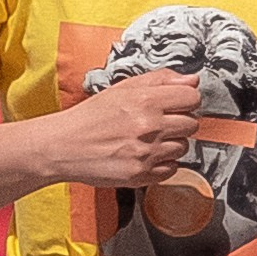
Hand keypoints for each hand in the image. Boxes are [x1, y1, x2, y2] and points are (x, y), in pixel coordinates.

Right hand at [56, 69, 208, 189]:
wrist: (63, 146)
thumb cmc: (91, 116)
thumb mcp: (123, 88)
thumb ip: (160, 80)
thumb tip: (192, 80)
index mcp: (146, 100)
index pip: (193, 98)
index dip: (185, 100)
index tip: (175, 104)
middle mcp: (149, 126)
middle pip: (192, 124)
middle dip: (179, 122)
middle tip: (158, 123)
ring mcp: (147, 153)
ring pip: (183, 148)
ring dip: (170, 143)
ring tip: (147, 140)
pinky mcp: (142, 175)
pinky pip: (172, 169)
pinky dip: (162, 164)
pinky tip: (144, 155)